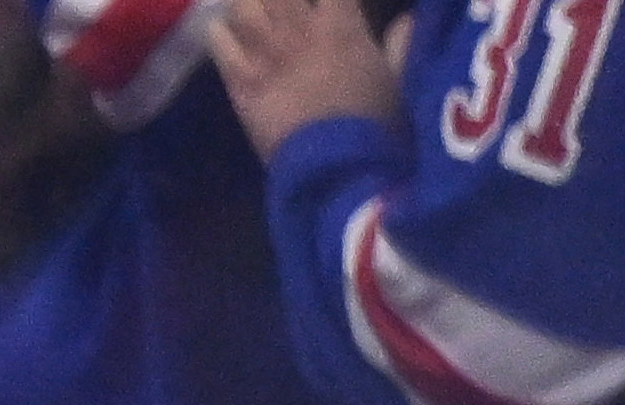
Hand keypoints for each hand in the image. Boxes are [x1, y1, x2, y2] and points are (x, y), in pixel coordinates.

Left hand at [207, 0, 399, 151]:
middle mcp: (299, 31)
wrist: (333, 167)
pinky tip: (222, 29)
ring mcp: (266, 55)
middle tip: (280, 1)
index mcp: (341, 25)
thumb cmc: (374, 127)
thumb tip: (406, 22)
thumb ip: (401, 47)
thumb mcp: (399, 83)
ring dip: (246, 1)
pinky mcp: (240, 84)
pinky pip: (219, 42)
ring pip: (244, 4)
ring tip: (251, 5)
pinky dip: (219, 30)